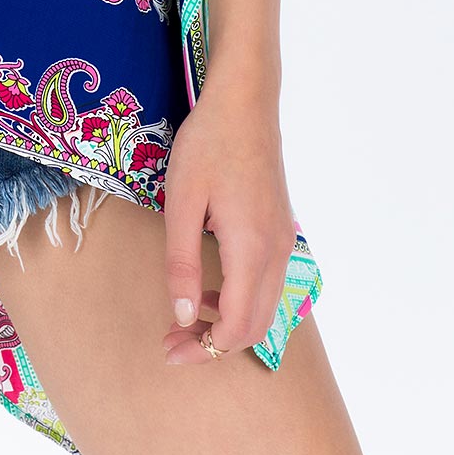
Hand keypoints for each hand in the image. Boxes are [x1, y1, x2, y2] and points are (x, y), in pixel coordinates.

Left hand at [159, 72, 299, 366]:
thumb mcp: (181, 202)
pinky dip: (241, 301)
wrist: (245, 103)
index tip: (169, 351)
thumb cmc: (208, 145)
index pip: (237, 327)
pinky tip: (209, 288)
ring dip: (228, 323)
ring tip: (185, 317)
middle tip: (173, 341)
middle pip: (256, 327)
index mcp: (252, 250)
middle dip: (214, 344)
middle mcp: (277, 253)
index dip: (203, 349)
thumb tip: (184, 316)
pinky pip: (267, 284)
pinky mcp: (280, 230)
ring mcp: (284, 241)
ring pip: (265, 308)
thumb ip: (182, 263)